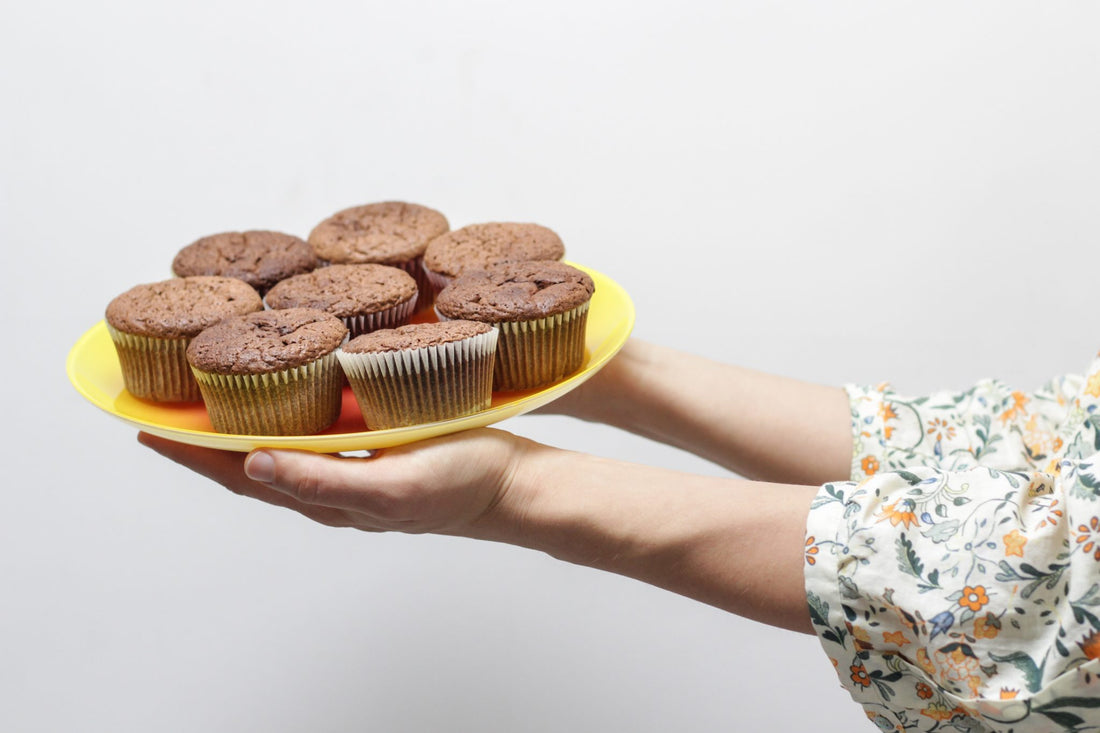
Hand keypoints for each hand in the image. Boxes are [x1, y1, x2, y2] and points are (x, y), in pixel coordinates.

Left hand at [138, 428, 528, 535]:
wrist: (515, 486)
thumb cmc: (461, 486)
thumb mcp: (390, 486)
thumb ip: (323, 479)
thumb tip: (253, 465)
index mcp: (327, 496)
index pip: (242, 476)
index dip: (194, 455)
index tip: (151, 429)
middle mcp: (331, 486)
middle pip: (251, 464)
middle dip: (206, 442)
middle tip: (169, 412)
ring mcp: (354, 469)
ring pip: (281, 448)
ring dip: (244, 427)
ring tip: (216, 400)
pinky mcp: (378, 449)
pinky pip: (317, 434)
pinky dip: (288, 416)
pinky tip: (293, 396)